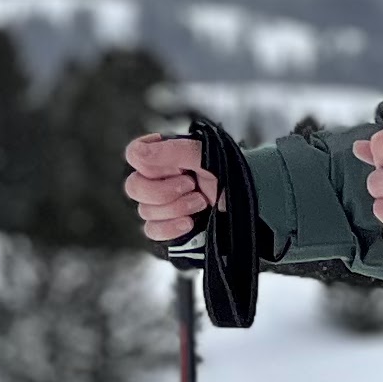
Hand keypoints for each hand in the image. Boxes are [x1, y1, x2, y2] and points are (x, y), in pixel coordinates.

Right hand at [122, 133, 219, 248]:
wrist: (247, 199)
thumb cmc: (228, 171)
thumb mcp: (205, 155)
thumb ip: (173, 151)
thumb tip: (138, 154)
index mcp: (164, 158)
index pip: (134, 154)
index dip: (145, 160)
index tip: (172, 163)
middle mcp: (157, 180)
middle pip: (134, 187)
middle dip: (163, 190)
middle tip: (191, 185)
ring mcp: (161, 205)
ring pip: (145, 210)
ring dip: (175, 207)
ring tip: (201, 202)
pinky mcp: (167, 226)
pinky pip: (152, 230)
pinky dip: (170, 227)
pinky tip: (189, 222)